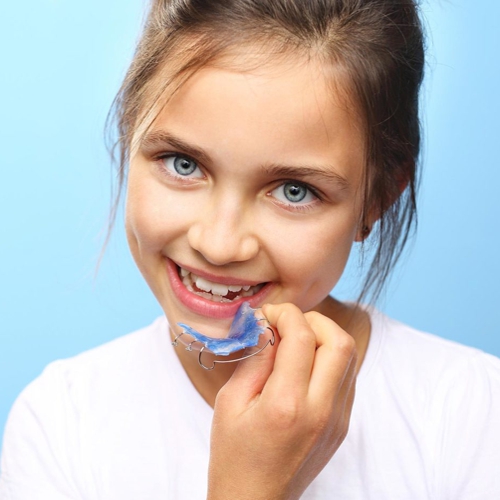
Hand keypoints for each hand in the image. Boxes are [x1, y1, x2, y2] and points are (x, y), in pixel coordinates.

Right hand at [207, 302, 357, 499]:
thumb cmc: (233, 455)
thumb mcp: (230, 402)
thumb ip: (254, 358)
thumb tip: (269, 325)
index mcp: (287, 405)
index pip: (302, 338)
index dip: (286, 314)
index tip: (269, 314)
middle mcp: (321, 411)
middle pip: (339, 341)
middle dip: (313, 320)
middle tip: (287, 324)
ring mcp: (337, 419)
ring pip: (349, 356)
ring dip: (324, 337)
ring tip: (295, 342)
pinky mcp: (342, 425)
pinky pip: (346, 376)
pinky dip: (329, 358)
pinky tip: (304, 365)